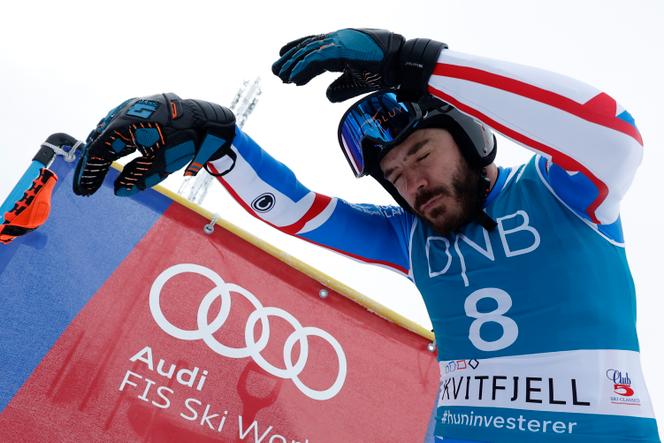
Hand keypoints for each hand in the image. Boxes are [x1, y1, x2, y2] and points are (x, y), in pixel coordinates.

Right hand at [73, 93, 235, 196]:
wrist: (203, 119)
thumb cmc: (183, 140)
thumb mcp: (161, 163)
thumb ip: (138, 177)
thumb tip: (119, 191)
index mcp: (123, 126)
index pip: (97, 152)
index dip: (89, 173)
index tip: (84, 190)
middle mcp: (122, 113)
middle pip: (98, 141)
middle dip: (92, 165)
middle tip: (87, 185)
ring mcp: (130, 108)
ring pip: (106, 132)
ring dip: (100, 152)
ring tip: (95, 172)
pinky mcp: (138, 108)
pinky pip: (118, 125)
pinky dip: (111, 140)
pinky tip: (111, 152)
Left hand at [272, 28, 445, 101]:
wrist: (399, 64)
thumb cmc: (383, 70)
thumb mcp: (355, 81)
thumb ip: (340, 87)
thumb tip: (326, 96)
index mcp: (342, 45)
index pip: (315, 48)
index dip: (300, 58)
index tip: (288, 69)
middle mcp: (337, 40)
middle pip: (307, 48)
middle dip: (291, 60)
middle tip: (276, 71)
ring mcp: (338, 43)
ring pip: (307, 52)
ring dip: (292, 65)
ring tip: (280, 76)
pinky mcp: (339, 50)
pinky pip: (314, 60)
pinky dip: (302, 69)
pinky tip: (293, 78)